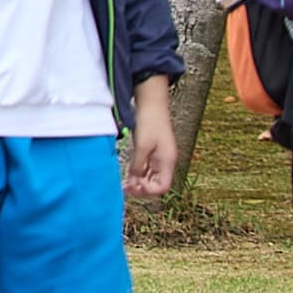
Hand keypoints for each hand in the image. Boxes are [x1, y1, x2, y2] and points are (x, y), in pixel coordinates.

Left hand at [125, 79, 176, 198]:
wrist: (151, 102)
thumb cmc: (149, 122)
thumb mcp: (142, 146)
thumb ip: (138, 166)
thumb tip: (133, 183)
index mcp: (167, 161)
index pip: (163, 186)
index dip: (149, 191)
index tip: (134, 187)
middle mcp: (165, 161)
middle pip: (156, 184)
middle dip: (142, 188)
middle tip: (125, 188)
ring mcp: (159, 156)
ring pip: (150, 177)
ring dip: (139, 182)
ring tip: (124, 184)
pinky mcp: (152, 150)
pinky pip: (146, 168)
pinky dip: (138, 173)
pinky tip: (127, 175)